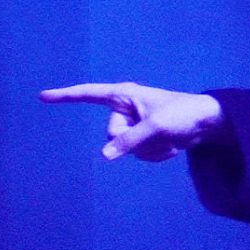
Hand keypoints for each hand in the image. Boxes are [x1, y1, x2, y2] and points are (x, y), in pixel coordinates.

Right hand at [38, 81, 224, 160]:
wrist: (206, 123)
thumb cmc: (181, 115)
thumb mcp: (155, 127)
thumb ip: (128, 141)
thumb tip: (104, 155)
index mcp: (123, 95)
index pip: (88, 94)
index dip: (65, 96)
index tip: (42, 96)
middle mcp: (124, 110)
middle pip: (111, 134)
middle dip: (132, 139)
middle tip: (157, 131)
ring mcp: (133, 126)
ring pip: (124, 148)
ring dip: (147, 148)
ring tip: (167, 137)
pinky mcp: (142, 139)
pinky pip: (137, 155)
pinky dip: (155, 154)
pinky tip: (170, 144)